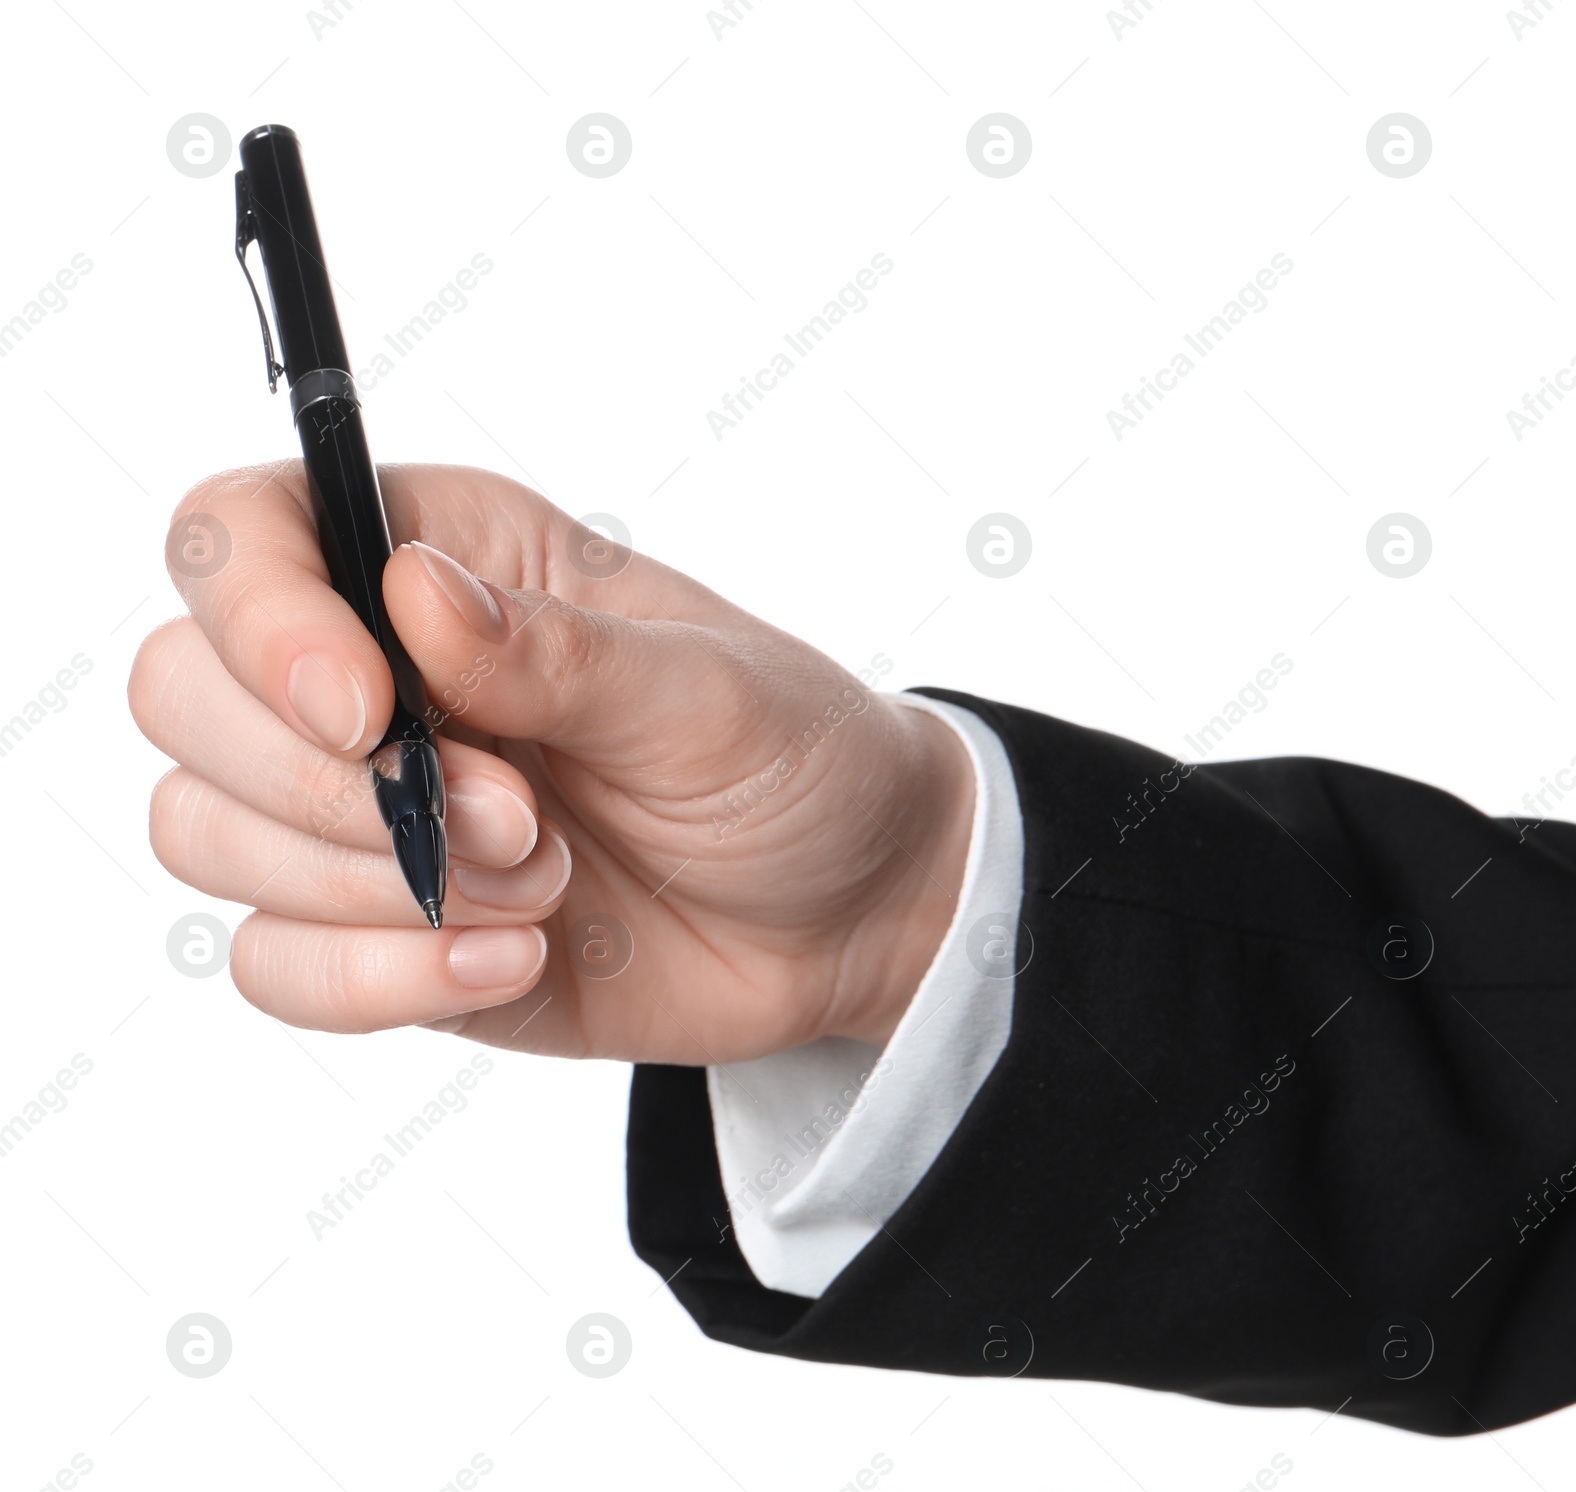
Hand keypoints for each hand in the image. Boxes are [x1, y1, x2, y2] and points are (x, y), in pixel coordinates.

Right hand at [131, 464, 974, 1061]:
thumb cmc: (790, 763)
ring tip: (545, 889)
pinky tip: (512, 965)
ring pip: (202, 832)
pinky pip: (272, 964)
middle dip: (327, 787)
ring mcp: (362, 811)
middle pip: (180, 692)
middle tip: (514, 820)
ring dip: (369, 886)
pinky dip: (375, 978)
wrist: (841, 916)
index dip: (258, 618)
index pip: (241, 534)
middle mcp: (374, 673)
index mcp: (444, 560)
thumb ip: (555, 654)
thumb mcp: (704, 695)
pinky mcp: (378, 929)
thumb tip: (413, 593)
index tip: (367, 711)